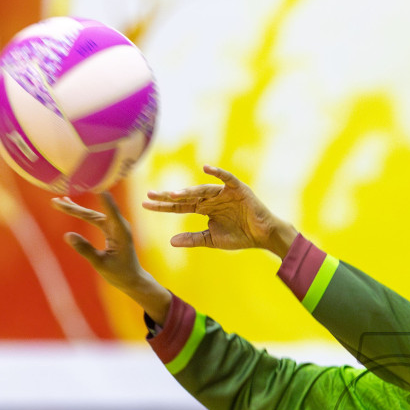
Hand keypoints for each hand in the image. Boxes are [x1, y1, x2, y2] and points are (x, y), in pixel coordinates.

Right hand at [54, 192, 172, 319]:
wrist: (132, 279)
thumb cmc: (120, 273)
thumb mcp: (100, 264)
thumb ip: (86, 250)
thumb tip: (67, 236)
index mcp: (120, 232)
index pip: (109, 210)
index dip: (100, 197)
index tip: (91, 184)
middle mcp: (118, 225)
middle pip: (93, 212)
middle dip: (74, 207)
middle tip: (56, 201)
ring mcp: (114, 226)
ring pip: (91, 214)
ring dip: (75, 209)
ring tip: (58, 201)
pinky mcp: (110, 229)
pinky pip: (93, 218)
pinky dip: (82, 213)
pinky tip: (71, 206)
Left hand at [144, 165, 296, 256]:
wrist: (263, 235)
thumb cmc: (240, 236)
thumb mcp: (212, 240)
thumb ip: (193, 239)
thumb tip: (171, 241)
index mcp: (204, 209)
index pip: (179, 206)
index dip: (163, 206)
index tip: (145, 204)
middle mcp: (211, 198)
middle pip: (186, 196)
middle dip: (168, 196)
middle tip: (150, 195)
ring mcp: (224, 192)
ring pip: (202, 190)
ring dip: (188, 192)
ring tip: (174, 195)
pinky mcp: (238, 189)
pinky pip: (226, 178)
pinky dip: (218, 172)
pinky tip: (206, 168)